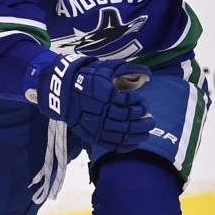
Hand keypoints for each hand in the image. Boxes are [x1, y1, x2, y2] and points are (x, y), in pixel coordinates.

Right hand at [34, 55, 154, 151]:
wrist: (62, 92)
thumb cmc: (86, 78)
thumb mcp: (104, 69)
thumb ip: (125, 71)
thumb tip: (147, 74)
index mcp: (104, 92)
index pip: (128, 100)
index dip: (138, 103)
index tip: (143, 102)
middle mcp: (101, 109)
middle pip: (127, 118)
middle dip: (143, 120)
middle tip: (151, 120)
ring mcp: (96, 124)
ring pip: (122, 133)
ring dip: (137, 134)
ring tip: (146, 132)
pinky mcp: (92, 134)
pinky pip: (111, 143)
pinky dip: (125, 145)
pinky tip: (134, 143)